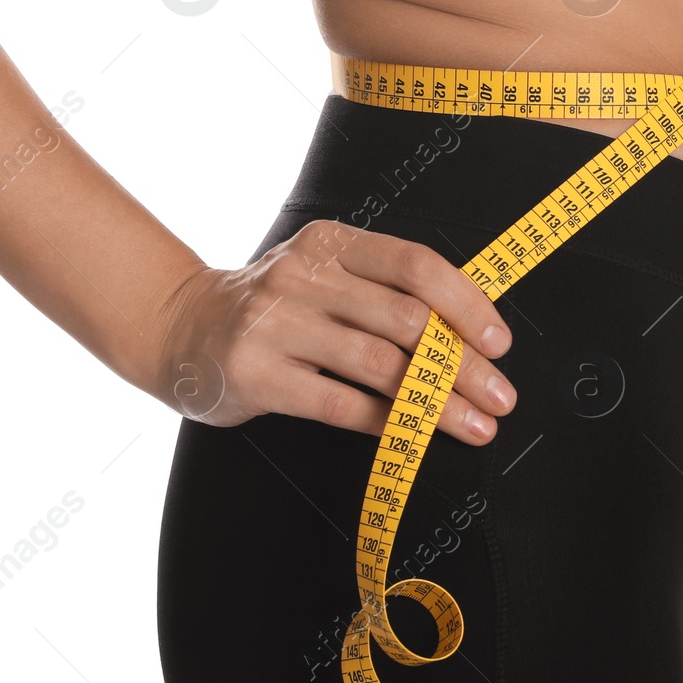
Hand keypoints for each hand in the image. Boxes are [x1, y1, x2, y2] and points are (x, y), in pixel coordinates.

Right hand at [149, 219, 516, 443]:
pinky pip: (340, 405)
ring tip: (477, 426)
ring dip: (438, 402)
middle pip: (406, 320)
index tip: (499, 343)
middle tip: (501, 397)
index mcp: (331, 243)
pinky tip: (415, 438)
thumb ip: (382, 291)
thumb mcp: (322, 275)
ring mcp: (276, 324)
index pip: (414, 266)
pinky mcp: (257, 374)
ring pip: (381, 366)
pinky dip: (387, 424)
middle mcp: (303, 275)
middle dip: (464, 365)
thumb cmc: (274, 308)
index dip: (466, 304)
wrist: (181, 328)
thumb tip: (470, 330)